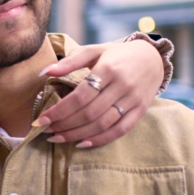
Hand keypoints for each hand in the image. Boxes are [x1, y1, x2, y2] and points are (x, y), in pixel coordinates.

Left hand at [34, 39, 162, 146]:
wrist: (152, 58)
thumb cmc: (116, 54)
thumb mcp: (94, 50)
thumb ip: (70, 61)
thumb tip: (44, 72)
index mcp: (108, 69)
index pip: (80, 96)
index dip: (59, 110)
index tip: (40, 120)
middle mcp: (122, 86)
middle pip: (90, 113)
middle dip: (65, 125)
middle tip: (46, 131)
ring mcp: (133, 100)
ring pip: (103, 124)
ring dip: (77, 135)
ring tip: (58, 138)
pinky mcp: (140, 111)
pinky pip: (120, 130)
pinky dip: (100, 140)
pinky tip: (81, 143)